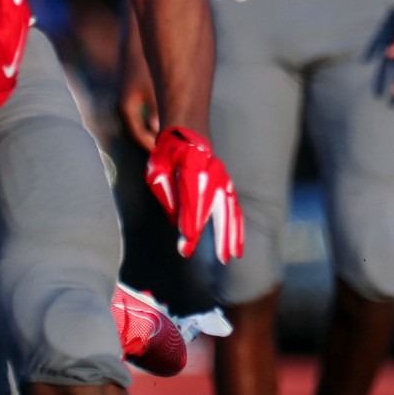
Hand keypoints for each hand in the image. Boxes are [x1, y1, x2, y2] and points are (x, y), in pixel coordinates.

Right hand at [118, 72, 159, 151]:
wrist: (134, 47)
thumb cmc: (145, 68)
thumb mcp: (153, 92)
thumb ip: (156, 113)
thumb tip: (161, 131)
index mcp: (126, 110)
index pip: (138, 136)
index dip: (151, 146)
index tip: (164, 155)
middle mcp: (123, 109)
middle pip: (137, 133)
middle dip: (152, 141)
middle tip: (167, 151)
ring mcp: (126, 103)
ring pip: (138, 125)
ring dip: (151, 132)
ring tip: (166, 140)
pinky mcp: (131, 98)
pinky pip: (139, 117)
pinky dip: (149, 123)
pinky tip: (161, 124)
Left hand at [145, 126, 242, 262]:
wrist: (186, 137)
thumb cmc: (167, 157)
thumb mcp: (157, 169)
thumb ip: (165, 191)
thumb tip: (176, 220)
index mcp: (191, 165)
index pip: (192, 196)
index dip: (190, 220)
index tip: (187, 241)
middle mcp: (211, 172)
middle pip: (216, 205)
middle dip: (217, 233)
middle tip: (216, 257)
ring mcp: (222, 179)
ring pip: (229, 209)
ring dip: (231, 234)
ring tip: (230, 256)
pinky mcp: (227, 186)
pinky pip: (234, 209)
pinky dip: (237, 228)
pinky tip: (237, 247)